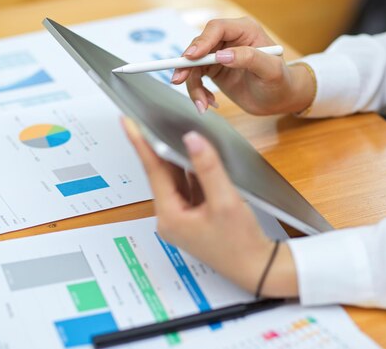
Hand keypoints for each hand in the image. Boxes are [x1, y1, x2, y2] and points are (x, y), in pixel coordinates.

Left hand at [122, 117, 297, 297]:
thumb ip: (208, 168)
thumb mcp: (226, 201)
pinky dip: (191, 171)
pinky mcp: (193, 216)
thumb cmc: (241, 243)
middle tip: (147, 118)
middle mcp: (171, 217)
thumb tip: (192, 139)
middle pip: (162, 174)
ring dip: (175, 157)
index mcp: (170, 216)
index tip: (128, 122)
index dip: (141, 143)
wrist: (257, 267)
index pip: (153, 171)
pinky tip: (194, 155)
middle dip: (157, 147)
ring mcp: (182, 217)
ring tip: (169, 131)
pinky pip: (188, 186)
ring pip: (176, 179)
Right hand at [171, 17, 314, 115]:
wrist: (279, 100)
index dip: (201, 41)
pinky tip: (208, 104)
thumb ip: (250, 58)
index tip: (191, 57)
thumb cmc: (281, 82)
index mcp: (245, 30)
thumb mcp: (271, 70)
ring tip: (202, 104)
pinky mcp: (214, 70)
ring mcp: (219, 54)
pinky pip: (196, 78)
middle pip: (199, 45)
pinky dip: (197, 91)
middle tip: (179, 80)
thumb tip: (222, 55)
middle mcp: (229, 39)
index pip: (216, 28)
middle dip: (187, 64)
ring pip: (193, 64)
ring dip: (192, 84)